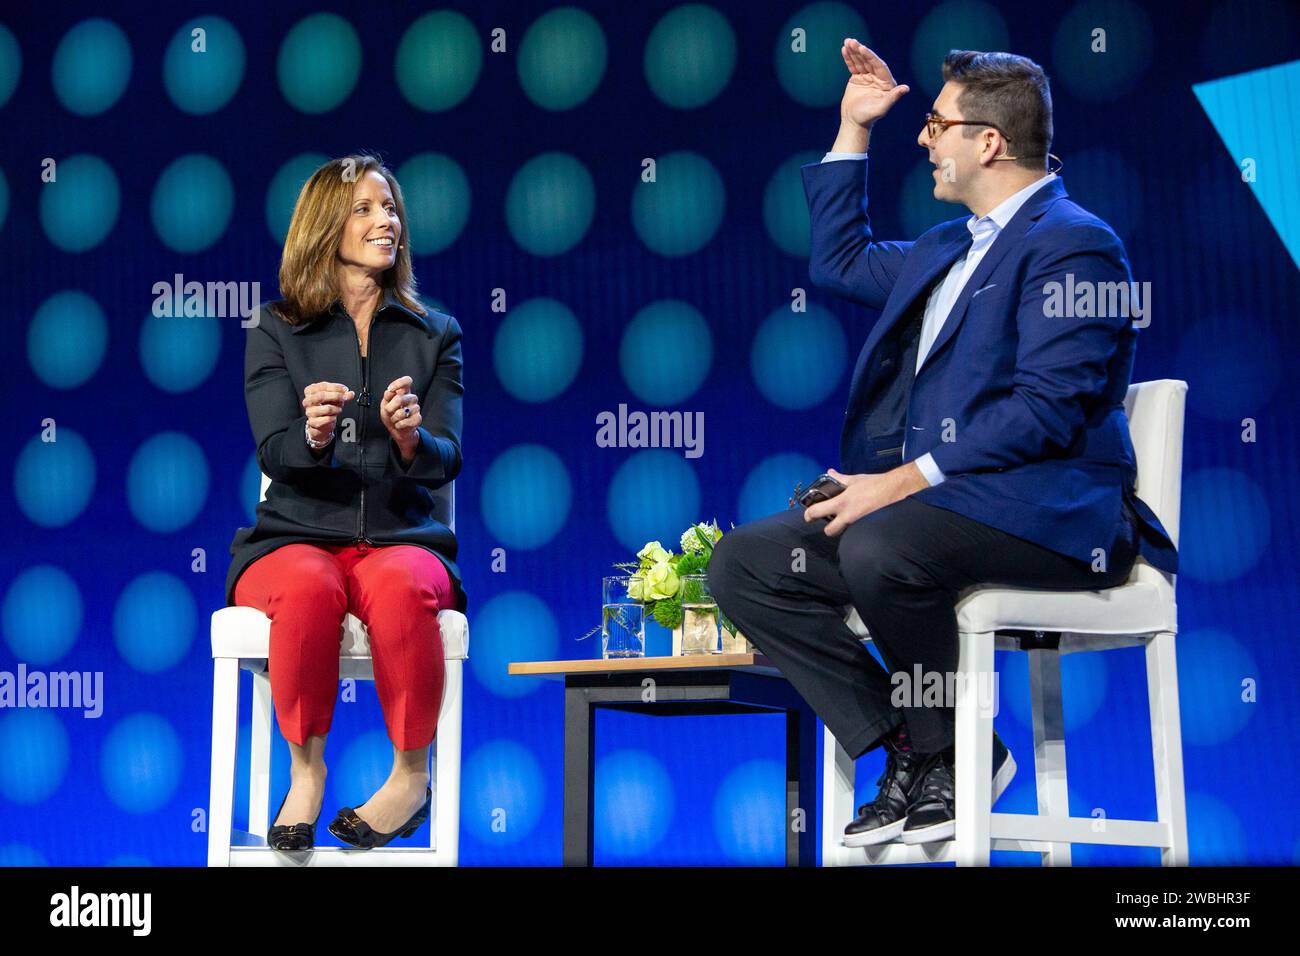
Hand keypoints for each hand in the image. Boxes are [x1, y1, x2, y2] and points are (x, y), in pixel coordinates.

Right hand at [303, 382, 354, 445]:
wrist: (321, 423)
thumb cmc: (326, 406)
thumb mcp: (334, 397)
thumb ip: (343, 394)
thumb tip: (350, 394)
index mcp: (310, 391)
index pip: (322, 386)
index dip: (336, 387)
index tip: (345, 389)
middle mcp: (307, 401)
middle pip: (322, 396)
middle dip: (336, 396)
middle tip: (344, 398)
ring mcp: (309, 412)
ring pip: (327, 408)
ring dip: (337, 409)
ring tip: (339, 409)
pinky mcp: (313, 422)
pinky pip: (327, 419)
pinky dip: (334, 417)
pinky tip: (333, 416)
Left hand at [379, 375, 421, 458]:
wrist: (397, 430)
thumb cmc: (391, 415)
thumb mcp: (384, 405)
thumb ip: (386, 397)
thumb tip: (389, 392)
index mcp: (404, 392)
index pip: (407, 381)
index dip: (398, 383)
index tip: (391, 389)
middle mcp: (411, 398)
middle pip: (400, 398)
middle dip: (390, 408)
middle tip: (389, 411)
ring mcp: (416, 408)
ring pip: (401, 412)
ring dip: (394, 418)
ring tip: (395, 419)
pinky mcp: (418, 419)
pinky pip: (406, 422)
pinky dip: (399, 425)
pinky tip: (399, 424)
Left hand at [802, 464, 927, 535]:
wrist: (895, 490)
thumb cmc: (875, 484)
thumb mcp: (855, 479)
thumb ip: (840, 478)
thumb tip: (831, 472)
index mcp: (842, 502)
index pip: (817, 512)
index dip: (809, 515)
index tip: (807, 515)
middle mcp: (848, 515)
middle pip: (829, 531)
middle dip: (827, 528)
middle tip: (828, 521)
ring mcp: (858, 522)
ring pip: (843, 532)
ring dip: (841, 528)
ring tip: (843, 519)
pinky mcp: (866, 525)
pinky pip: (855, 530)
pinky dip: (853, 527)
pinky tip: (857, 518)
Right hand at [838, 39, 908, 129]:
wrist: (854, 122)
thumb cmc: (868, 117)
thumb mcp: (881, 108)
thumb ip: (893, 97)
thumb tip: (906, 88)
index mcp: (886, 83)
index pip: (878, 65)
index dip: (870, 56)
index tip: (862, 48)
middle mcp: (878, 78)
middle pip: (869, 61)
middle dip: (860, 51)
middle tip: (851, 41)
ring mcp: (868, 77)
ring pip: (861, 61)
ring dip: (854, 52)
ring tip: (846, 42)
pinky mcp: (858, 78)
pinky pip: (853, 66)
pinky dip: (849, 58)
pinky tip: (844, 49)